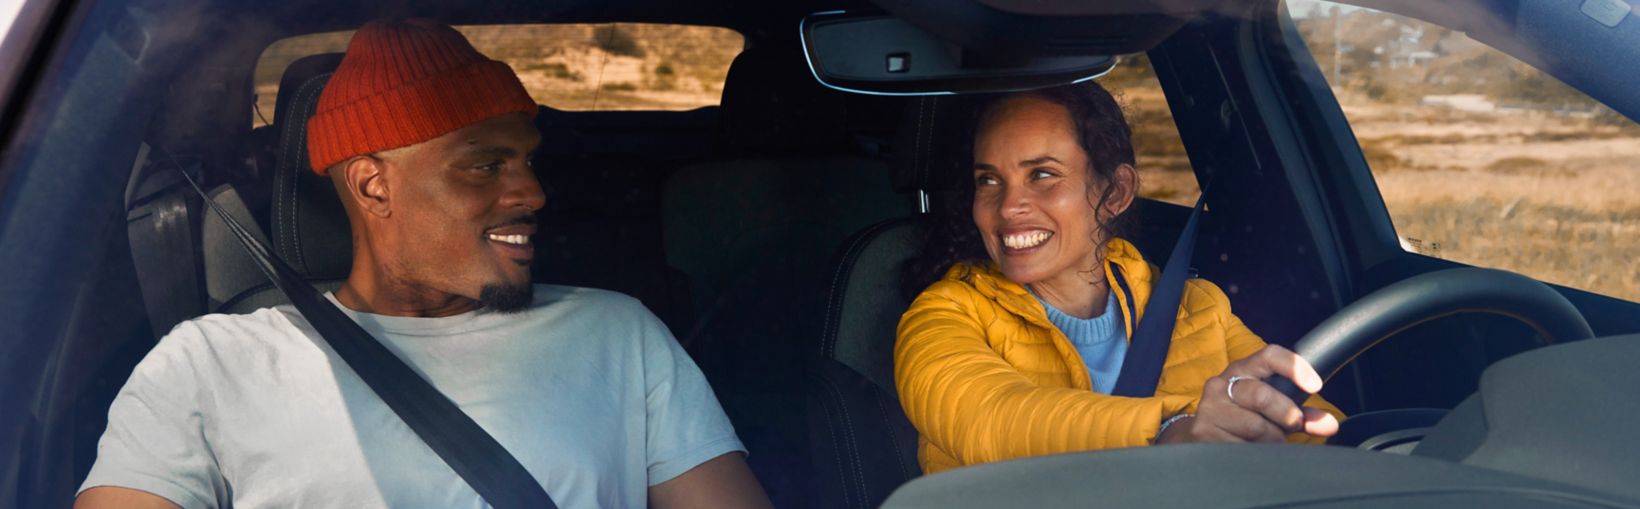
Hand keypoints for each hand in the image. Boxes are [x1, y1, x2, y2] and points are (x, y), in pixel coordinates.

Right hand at [1157, 345, 1339, 443]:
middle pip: (1263, 396)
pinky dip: (1255, 454)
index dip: (1294, 367)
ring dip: (1272, 440)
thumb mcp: (1270, 409)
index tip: (1315, 385)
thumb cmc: (1241, 417)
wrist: (1196, 435)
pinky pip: (1242, 447)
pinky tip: (1250, 451)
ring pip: (1255, 426)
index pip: (1269, 356)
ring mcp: (1210, 409)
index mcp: (1242, 369)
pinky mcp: (1203, 433)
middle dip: (1286, 416)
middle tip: (1293, 426)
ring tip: (1269, 442)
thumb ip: (1301, 413)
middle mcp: (1221, 384)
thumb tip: (1330, 425)